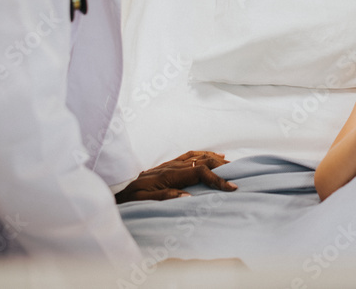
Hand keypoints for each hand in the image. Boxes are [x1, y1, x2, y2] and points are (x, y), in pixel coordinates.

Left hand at [114, 150, 235, 202]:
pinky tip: (213, 155)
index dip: (217, 178)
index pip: (200, 172)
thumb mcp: (144, 201)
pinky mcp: (169, 164)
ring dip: (216, 159)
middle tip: (238, 174)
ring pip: (199, 156)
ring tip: (230, 165)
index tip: (232, 186)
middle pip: (203, 160)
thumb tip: (188, 195)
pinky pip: (190, 155)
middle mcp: (173, 166)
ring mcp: (171, 163)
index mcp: (170, 175)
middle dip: (222, 166)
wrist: (116, 191)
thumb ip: (165, 196)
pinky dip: (204, 153)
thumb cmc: (130, 199)